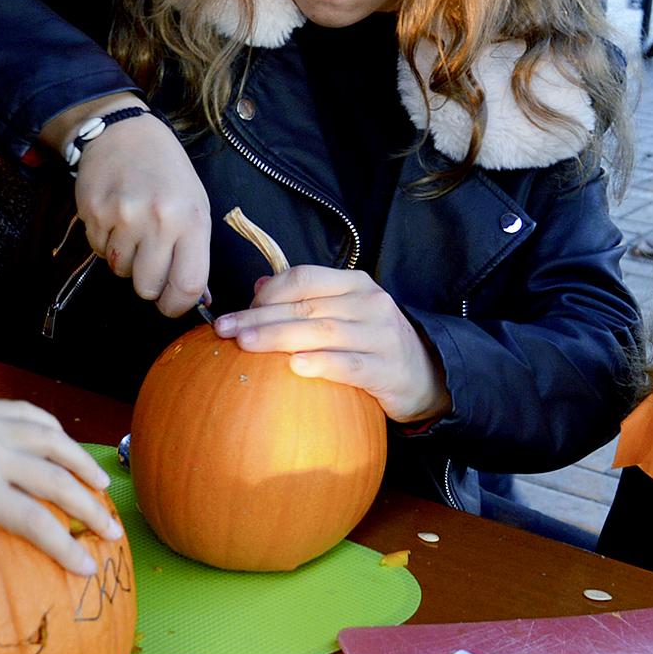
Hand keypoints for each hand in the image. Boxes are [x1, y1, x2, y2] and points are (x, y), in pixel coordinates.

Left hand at [0, 357, 122, 647]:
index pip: (32, 519)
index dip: (65, 545)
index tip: (89, 568)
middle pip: (56, 477)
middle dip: (89, 507)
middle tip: (114, 533)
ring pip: (50, 438)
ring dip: (81, 462)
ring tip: (102, 485)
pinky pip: (26, 414)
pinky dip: (51, 430)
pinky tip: (58, 442)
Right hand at [61, 102, 209, 316]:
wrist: (125, 134)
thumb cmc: (167, 173)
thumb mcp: (194, 207)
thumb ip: (195, 253)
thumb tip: (196, 298)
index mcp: (191, 219)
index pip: (186, 285)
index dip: (177, 306)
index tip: (171, 305)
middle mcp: (158, 219)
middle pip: (148, 287)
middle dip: (148, 284)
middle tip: (150, 261)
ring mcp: (123, 216)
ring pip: (120, 272)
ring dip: (126, 261)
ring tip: (133, 230)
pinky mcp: (94, 213)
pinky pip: (99, 251)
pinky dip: (106, 243)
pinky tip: (115, 218)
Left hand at [213, 264, 450, 422]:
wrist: (427, 375)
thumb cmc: (374, 343)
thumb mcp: (346, 312)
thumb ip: (307, 298)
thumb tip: (259, 285)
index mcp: (354, 284)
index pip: (303, 278)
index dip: (265, 294)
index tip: (236, 313)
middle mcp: (370, 303)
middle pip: (305, 306)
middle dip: (259, 317)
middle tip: (225, 330)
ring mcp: (381, 335)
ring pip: (321, 332)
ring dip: (278, 338)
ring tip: (245, 345)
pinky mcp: (387, 369)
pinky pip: (349, 365)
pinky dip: (320, 364)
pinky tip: (293, 367)